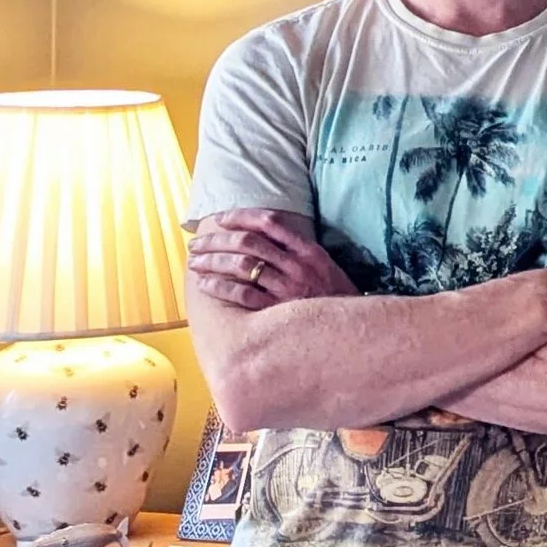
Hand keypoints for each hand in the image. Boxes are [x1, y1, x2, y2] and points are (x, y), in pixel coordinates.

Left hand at [188, 210, 360, 311]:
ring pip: (240, 266)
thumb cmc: (334, 296)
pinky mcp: (277, 310)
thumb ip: (298, 250)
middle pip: (248, 243)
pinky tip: (204, 285)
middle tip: (197, 244)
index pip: (270, 222)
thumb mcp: (325, 266)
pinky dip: (219, 287)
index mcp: (309, 251)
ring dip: (212, 262)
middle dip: (216, 240)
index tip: (220, 219)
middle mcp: (297, 266)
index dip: (240, 216)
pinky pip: (241, 294)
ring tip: (194, 263)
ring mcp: (287, 288)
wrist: (352, 330)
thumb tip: (264, 234)